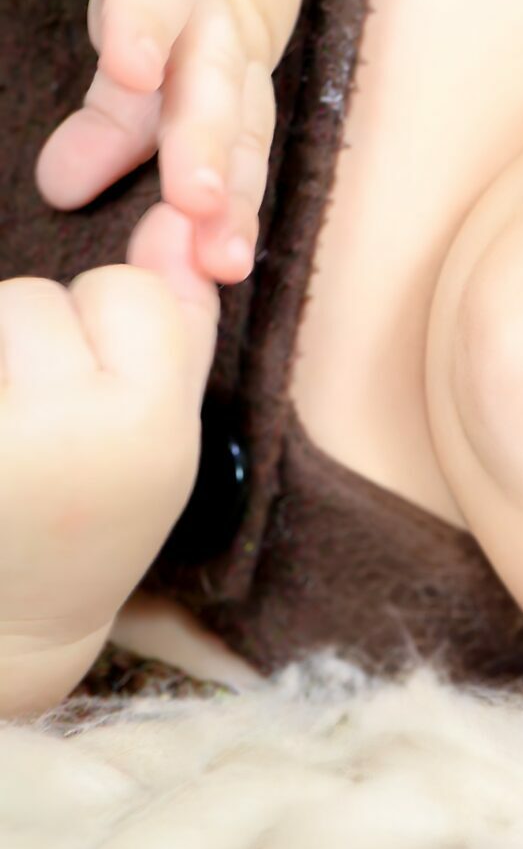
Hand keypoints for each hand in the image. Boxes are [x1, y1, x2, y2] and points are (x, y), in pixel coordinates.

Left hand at [0, 203, 217, 667]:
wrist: (9, 631)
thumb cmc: (96, 516)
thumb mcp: (163, 431)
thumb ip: (180, 322)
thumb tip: (178, 217)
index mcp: (146, 427)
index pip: (127, 291)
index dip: (110, 327)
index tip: (103, 398)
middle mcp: (64, 433)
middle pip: (38, 298)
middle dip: (35, 339)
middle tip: (38, 420)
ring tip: (7, 425)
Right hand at [1, 0, 309, 282]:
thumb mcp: (173, 46)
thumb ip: (128, 123)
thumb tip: (65, 191)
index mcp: (224, 58)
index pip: (231, 143)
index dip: (228, 203)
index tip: (218, 270)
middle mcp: (211, 2)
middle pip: (212, 80)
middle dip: (206, 140)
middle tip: (198, 201)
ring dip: (144, 19)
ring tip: (125, 62)